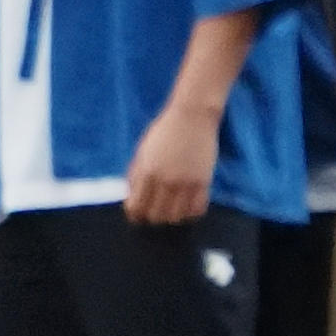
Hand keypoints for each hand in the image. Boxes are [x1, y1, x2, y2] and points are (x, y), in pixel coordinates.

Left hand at [121, 98, 217, 225]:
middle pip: (156, 216)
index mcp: (146, 172)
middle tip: (154, 213)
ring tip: (170, 210)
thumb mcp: (142, 152)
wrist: (192, 117)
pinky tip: (186, 206)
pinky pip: (197, 210)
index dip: (135, 215)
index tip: (138, 215)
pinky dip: (190, 213)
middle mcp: (165, 181)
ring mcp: (185, 183)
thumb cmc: (163, 132)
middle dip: (152, 218)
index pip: (136, 208)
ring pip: (176, 218)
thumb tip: (132, 199)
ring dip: (171, 217)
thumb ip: (136, 176)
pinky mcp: (203, 182)